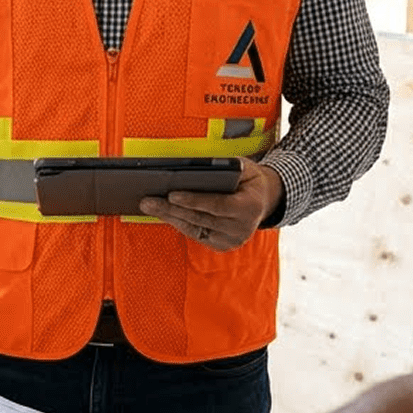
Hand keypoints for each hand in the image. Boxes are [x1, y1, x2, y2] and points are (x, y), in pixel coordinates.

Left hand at [138, 157, 283, 250]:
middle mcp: (242, 228)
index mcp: (250, 206)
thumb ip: (228, 167)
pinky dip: (179, 223)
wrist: (264, 200)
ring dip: (170, 217)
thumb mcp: (245, 167)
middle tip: (148, 201)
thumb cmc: (249, 179)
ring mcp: (233, 240)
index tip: (172, 194)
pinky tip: (164, 213)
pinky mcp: (223, 245)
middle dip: (172, 209)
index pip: (218, 205)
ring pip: (195, 228)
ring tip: (149, 206)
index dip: (194, 200)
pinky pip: (196, 234)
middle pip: (201, 218)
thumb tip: (199, 167)